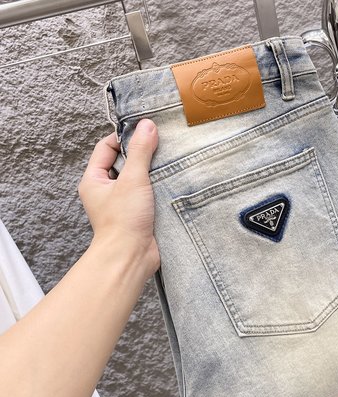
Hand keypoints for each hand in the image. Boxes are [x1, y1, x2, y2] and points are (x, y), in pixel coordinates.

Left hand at [79, 119, 159, 278]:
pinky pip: (148, 193)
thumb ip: (140, 151)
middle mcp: (106, 190)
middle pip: (124, 162)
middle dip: (142, 154)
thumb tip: (147, 125)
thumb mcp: (133, 179)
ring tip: (168, 162)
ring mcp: (123, 203)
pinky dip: (158, 187)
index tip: (145, 132)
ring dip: (152, 172)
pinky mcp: (138, 214)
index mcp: (94, 180)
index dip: (124, 137)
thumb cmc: (123, 220)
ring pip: (138, 178)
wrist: (131, 257)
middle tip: (160, 145)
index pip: (106, 148)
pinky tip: (171, 181)